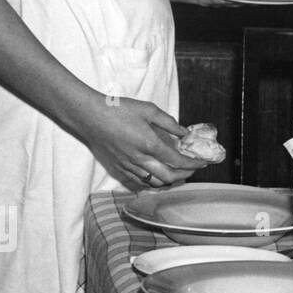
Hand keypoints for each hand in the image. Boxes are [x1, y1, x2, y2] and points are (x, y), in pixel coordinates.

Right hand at [76, 96, 211, 191]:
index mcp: (149, 144)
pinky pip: (138, 182)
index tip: (203, 163)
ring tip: (178, 174)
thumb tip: (184, 132)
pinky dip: (152, 181)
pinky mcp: (117, 169)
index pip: (177, 161)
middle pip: (168, 177)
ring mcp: (127, 166)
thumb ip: (169, 123)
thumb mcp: (149, 110)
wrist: (90, 116)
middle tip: (193, 169)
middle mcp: (139, 159)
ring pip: (153, 182)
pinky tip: (157, 175)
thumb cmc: (119, 110)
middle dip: (185, 175)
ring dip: (169, 181)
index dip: (193, 164)